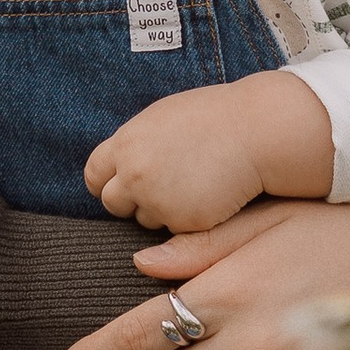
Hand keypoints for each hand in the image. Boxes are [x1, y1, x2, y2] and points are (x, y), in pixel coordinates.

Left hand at [83, 72, 333, 229]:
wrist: (255, 131)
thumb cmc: (213, 119)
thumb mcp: (162, 119)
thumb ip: (135, 143)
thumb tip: (117, 161)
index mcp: (126, 142)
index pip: (94, 173)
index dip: (106, 181)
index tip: (121, 183)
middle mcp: (135, 173)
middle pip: (113, 202)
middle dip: (130, 200)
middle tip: (158, 189)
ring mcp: (157, 200)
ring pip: (144, 219)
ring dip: (160, 211)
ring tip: (190, 185)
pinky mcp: (182, 222)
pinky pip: (173, 229)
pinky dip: (185, 221)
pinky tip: (206, 198)